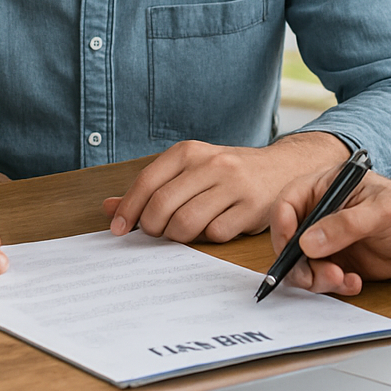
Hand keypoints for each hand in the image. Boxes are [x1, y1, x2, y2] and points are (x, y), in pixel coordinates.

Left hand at [102, 134, 349, 242]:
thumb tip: (108, 208)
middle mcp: (211, 164)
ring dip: (178, 236)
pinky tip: (214, 229)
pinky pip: (216, 234)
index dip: (128, 209)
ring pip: (187, 224)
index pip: (147, 182)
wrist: (282, 168)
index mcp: (189, 152)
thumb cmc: (227, 173)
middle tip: (155, 233)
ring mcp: (233, 185)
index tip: (118, 229)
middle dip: (152, 227)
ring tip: (183, 232)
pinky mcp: (251, 208)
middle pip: (163, 206)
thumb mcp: (189, 170)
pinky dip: (208, 238)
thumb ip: (151, 188)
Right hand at [269, 169, 390, 294]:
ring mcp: (325, 239)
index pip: (287, 202)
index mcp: (325, 187)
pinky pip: (319, 278)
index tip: (293, 248)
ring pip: (300, 263)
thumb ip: (346, 225)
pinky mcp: (334, 261)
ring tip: (342, 279)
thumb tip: (308, 242)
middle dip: (298, 261)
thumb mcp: (382, 212)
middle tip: (320, 275)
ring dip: (315, 277)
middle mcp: (319, 213)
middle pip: (288, 238)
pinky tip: (353, 283)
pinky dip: (331, 285)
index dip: (282, 225)